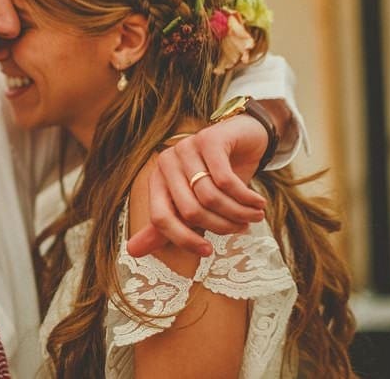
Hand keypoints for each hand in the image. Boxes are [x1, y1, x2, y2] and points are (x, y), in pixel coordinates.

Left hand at [126, 114, 268, 257]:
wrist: (244, 137)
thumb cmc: (216, 174)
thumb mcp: (193, 203)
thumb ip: (166, 226)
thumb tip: (131, 251)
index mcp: (157, 180)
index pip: (160, 219)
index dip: (183, 239)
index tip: (207, 251)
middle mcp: (166, 163)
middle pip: (190, 211)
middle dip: (220, 226)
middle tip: (242, 228)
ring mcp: (186, 148)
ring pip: (210, 197)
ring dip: (238, 213)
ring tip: (254, 216)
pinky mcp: (209, 139)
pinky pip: (226, 180)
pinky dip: (245, 197)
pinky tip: (258, 202)